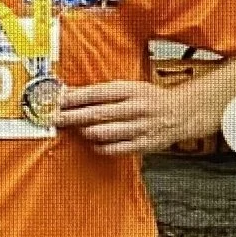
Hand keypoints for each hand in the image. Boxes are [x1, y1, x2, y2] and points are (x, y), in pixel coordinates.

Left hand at [54, 77, 198, 159]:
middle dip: (72, 117)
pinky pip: (114, 149)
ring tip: (76, 129)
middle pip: (96, 114)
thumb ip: (103, 92)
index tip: (57, 100)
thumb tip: (71, 93)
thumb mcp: (129, 87)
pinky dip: (100, 146)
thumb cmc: (150, 99)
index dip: (75, 98)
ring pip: (103, 132)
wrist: (180, 113)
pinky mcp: (142, 145)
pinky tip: (93, 142)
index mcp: (131, 90)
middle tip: (55, 118)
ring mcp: (139, 128)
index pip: (97, 93)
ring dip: (85, 131)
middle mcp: (135, 108)